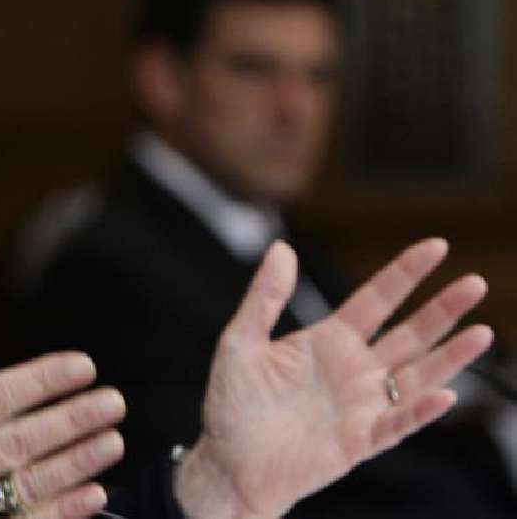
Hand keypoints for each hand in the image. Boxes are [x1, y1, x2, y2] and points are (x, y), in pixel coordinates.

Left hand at [175, 239, 492, 518]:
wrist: (229, 463)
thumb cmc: (232, 404)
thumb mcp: (240, 342)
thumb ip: (264, 298)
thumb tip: (281, 248)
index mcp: (328, 340)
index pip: (376, 299)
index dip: (406, 273)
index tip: (436, 247)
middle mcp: (354, 369)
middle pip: (409, 333)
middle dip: (442, 309)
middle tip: (475, 283)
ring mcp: (362, 404)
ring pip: (417, 375)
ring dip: (449, 356)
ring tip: (482, 332)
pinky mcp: (361, 440)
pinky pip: (399, 423)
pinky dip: (420, 410)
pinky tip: (443, 394)